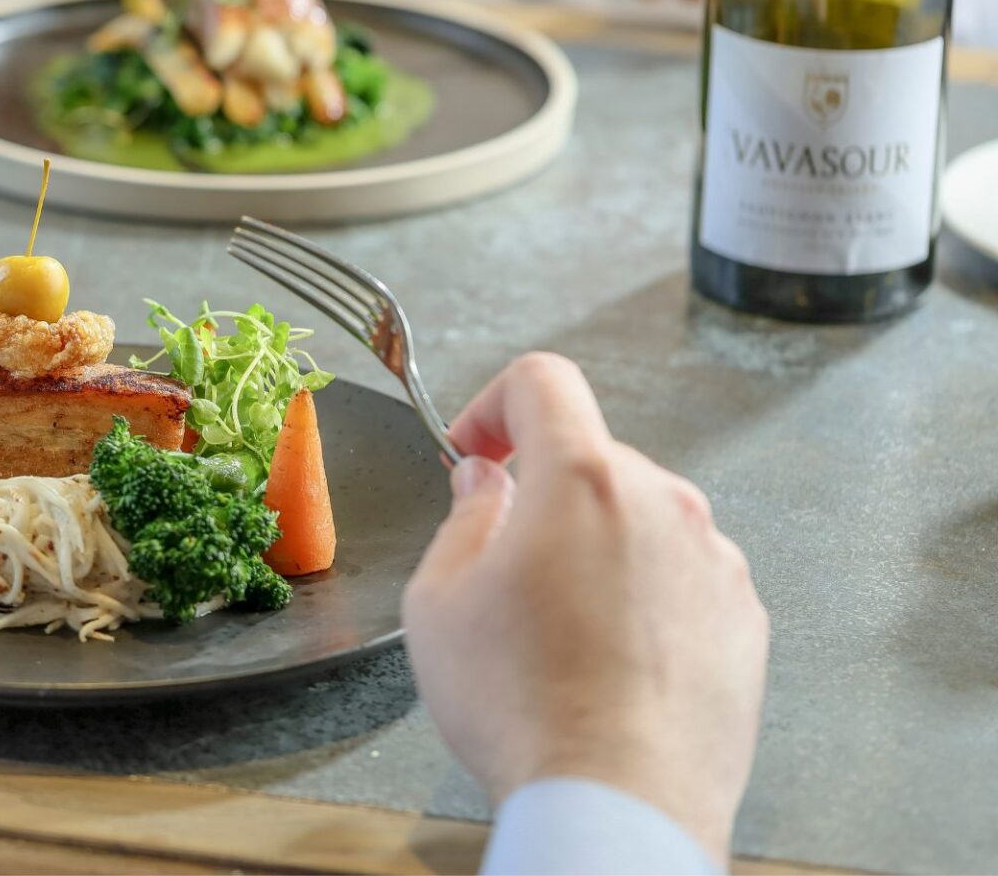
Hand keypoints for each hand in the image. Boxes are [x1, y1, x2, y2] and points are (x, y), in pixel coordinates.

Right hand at [401, 353, 767, 863]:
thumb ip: (462, 518)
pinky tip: (609, 660)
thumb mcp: (439, 600)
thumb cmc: (522, 705)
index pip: (542, 381)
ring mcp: (715, 560)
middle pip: (592, 457)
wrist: (617, 803)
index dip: (493, 404)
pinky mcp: (745, 618)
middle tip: (500, 562)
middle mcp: (664, 501)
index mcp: (583, 478)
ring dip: (597, 546)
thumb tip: (485, 487)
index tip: (475, 453)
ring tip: (557, 629)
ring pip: (640, 519)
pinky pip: (681, 577)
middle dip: (542, 493)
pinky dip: (643, 596)